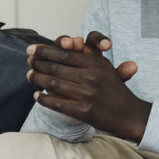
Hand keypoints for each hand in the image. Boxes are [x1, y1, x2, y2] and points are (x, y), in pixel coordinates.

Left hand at [27, 31, 150, 140]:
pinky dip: (44, 99)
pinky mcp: (83, 111)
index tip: (32, 49)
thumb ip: (89, 55)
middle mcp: (91, 77)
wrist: (130, 115)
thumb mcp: (106, 68)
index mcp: (96, 64)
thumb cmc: (116, 90)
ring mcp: (87, 95)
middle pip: (56, 67)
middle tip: (28, 62)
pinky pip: (57, 103)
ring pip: (53, 84)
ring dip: (38, 79)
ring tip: (30, 76)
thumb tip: (70, 43)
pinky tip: (37, 96)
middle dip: (38, 63)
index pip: (64, 54)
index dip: (45, 51)